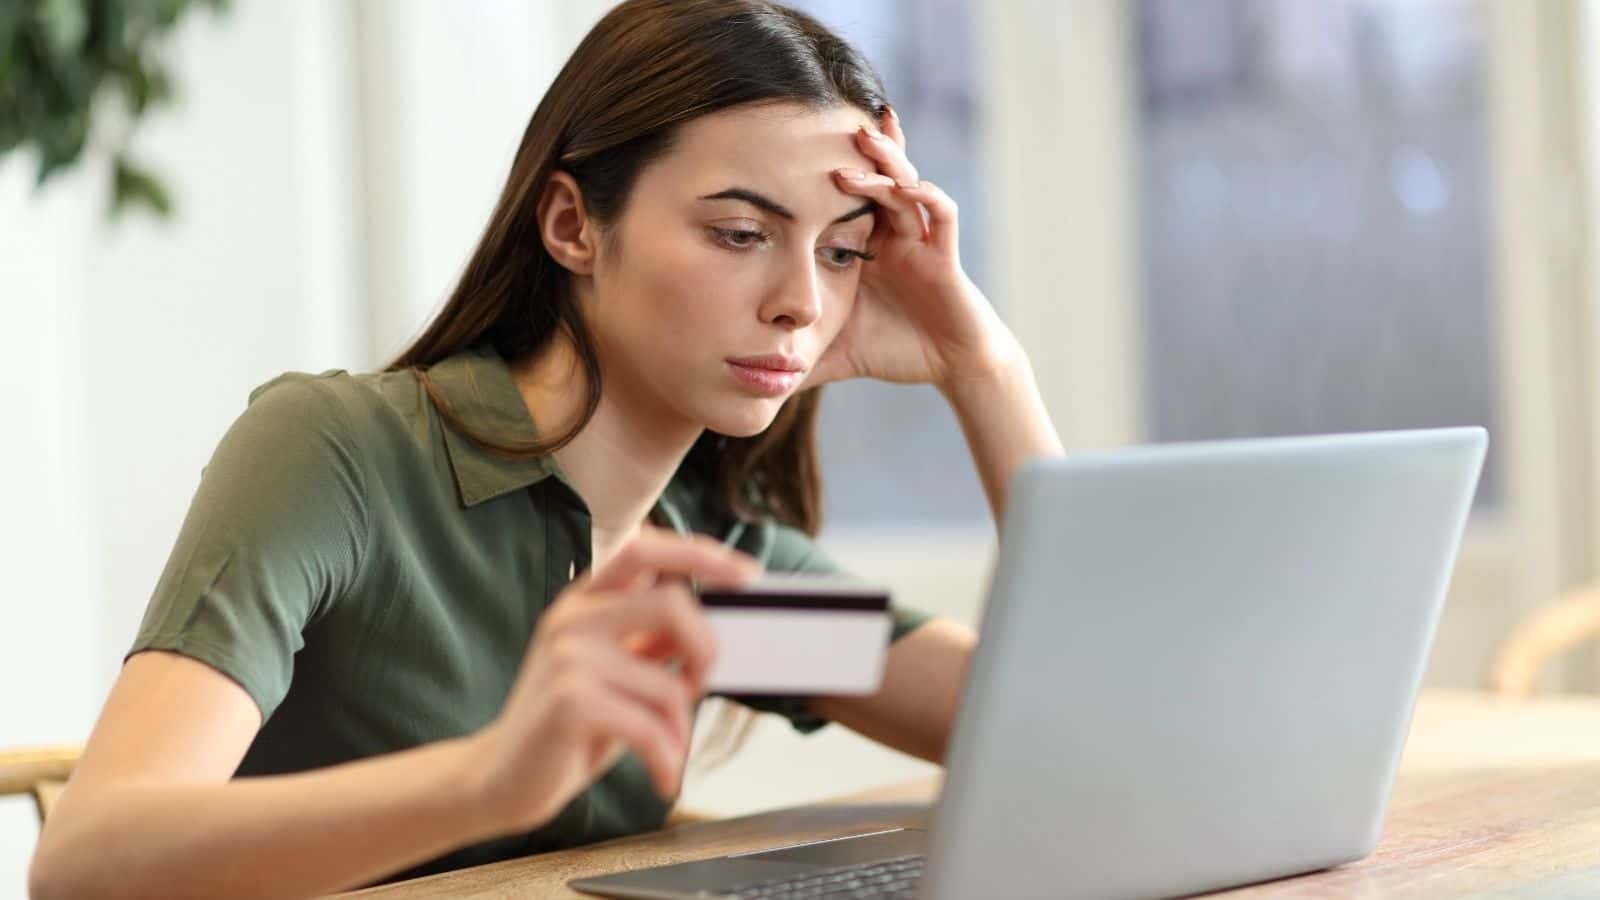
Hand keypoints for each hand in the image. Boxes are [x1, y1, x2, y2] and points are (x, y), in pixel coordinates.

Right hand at [467, 527, 760, 832]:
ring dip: (681, 728)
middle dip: (706, 648)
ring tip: (666, 747)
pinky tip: (662, 776)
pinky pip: (651, 728)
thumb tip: (715, 624)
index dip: (699, 552)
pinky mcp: (571, 702)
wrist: (504, 775)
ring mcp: (569, 657)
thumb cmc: (571, 722)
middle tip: (701, 684)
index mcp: (584, 599)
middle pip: (672, 602)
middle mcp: (573, 616)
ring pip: (670, 684)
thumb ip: (652, 639)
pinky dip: (667, 758)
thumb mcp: (614, 669)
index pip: (642, 548)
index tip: (746, 575)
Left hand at [805, 106, 1021, 393]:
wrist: (951, 367)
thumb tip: (750, 379)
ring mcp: (920, 242)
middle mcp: (891, 236)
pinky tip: (909, 186)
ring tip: (863, 141)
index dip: (819, 175)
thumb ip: (795, 357)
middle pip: (875, 179)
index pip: (840, 201)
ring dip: (886, 163)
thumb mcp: (833, 351)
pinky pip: (941, 215)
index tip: (786, 151)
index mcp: (863, 249)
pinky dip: (927, 196)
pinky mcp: (945, 256)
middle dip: (856, 151)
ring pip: (905, 186)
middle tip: (825, 125)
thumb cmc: (893, 351)